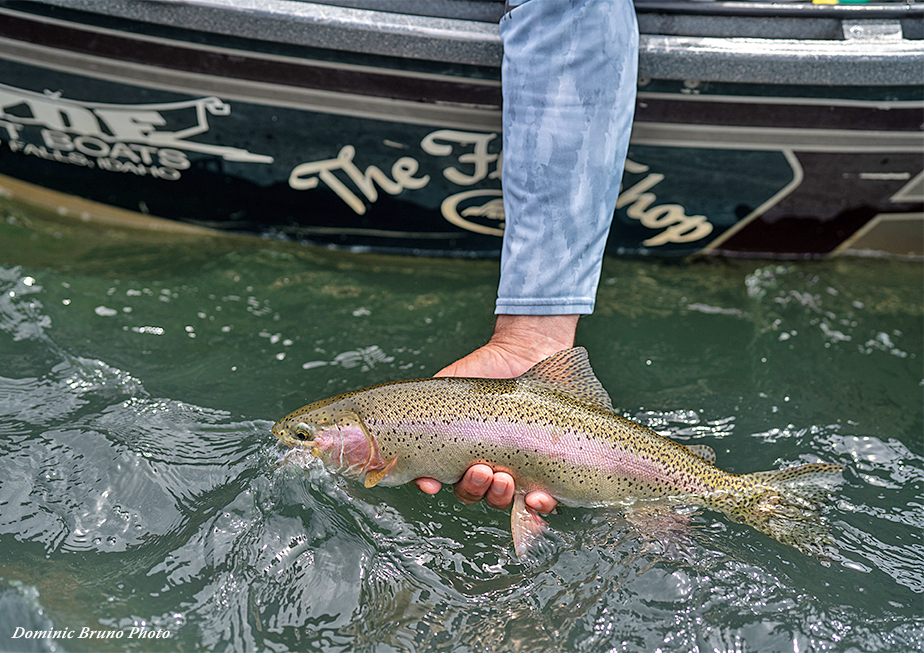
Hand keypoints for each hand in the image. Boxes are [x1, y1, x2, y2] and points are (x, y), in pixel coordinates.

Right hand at [414, 315, 576, 512]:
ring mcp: (516, 467)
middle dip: (474, 487)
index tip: (431, 483)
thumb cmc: (479, 371)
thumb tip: (393, 440)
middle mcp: (486, 464)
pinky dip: (539, 505)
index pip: (441, 479)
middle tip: (480, 470)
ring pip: (503, 499)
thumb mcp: (443, 388)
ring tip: (503, 478)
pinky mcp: (547, 468)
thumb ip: (420, 412)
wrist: (523, 353)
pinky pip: (542, 499)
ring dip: (499, 495)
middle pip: (474, 493)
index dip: (433, 486)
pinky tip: (537, 497)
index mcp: (459, 451)